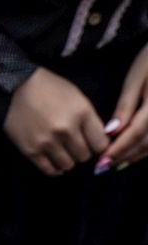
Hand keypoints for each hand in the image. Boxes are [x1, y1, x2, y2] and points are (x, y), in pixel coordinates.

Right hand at [4, 68, 107, 174]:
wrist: (19, 87)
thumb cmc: (52, 90)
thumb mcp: (78, 98)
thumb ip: (89, 120)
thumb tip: (99, 143)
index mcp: (81, 113)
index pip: (100, 144)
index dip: (99, 145)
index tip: (94, 144)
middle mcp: (66, 129)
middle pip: (84, 156)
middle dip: (82, 152)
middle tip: (76, 145)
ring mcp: (48, 142)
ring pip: (68, 165)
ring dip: (68, 160)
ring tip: (64, 151)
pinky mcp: (32, 151)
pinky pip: (50, 170)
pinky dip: (55, 168)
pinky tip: (55, 160)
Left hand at [100, 44, 147, 168]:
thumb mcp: (136, 78)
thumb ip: (125, 106)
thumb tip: (111, 133)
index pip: (135, 133)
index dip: (118, 149)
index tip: (101, 161)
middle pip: (145, 143)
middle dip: (124, 156)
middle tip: (104, 166)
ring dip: (134, 156)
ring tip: (115, 161)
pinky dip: (145, 149)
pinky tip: (132, 152)